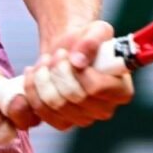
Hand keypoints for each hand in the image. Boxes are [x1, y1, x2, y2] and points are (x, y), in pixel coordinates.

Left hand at [10, 21, 133, 130]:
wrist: (67, 50)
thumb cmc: (86, 41)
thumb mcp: (96, 30)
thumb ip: (92, 40)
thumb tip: (78, 60)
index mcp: (121, 91)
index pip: (95, 88)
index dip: (76, 70)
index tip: (68, 54)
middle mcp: (104, 110)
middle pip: (72, 97)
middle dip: (57, 70)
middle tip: (56, 54)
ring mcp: (82, 120)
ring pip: (53, 105)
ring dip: (42, 78)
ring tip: (44, 61)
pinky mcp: (61, 123)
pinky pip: (39, 114)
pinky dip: (31, 92)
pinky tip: (33, 75)